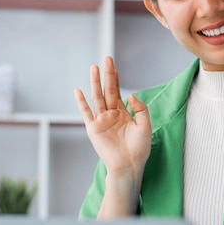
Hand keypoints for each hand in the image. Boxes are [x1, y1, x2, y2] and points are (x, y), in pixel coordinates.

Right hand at [74, 56, 151, 190]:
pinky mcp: (93, 129)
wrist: (128, 166)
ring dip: (95, 82)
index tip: (115, 67)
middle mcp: (111, 115)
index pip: (118, 92)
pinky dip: (81, 102)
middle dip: (107, 75)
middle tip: (107, 58)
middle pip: (108, 90)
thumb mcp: (145, 126)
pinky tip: (78, 91)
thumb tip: (129, 95)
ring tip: (94, 68)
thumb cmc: (139, 149)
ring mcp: (101, 121)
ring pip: (97, 97)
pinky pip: (86, 113)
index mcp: (123, 114)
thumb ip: (140, 109)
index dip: (117, 80)